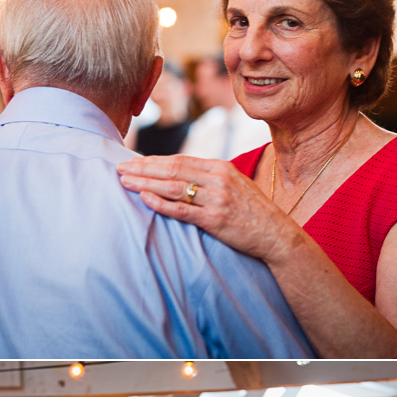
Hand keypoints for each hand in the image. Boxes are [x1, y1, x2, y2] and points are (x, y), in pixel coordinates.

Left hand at [116, 153, 295, 263]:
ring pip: (173, 188)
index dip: (153, 161)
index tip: (133, 162)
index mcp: (221, 167)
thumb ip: (211, 178)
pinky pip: (183, 210)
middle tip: (119, 168)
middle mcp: (218, 180)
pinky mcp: (216, 220)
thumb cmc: (254, 212)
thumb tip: (182, 176)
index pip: (179, 161)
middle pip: (172, 170)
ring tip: (124, 182)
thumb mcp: (235, 185)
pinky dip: (162, 204)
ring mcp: (217, 199)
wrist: (277, 235)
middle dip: (143, 169)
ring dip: (145, 184)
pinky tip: (145, 198)